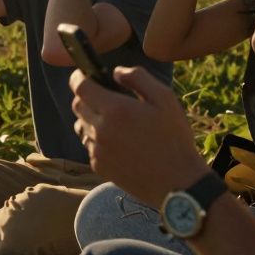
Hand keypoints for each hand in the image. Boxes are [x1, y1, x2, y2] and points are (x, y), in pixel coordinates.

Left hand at [71, 66, 209, 207]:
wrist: (177, 182)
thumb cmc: (174, 138)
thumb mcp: (164, 98)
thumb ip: (138, 77)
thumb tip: (116, 72)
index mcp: (115, 110)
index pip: (80, 87)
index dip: (78, 78)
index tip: (83, 74)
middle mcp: (100, 130)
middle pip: (77, 105)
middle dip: (86, 97)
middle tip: (106, 98)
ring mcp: (97, 150)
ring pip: (81, 126)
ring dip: (90, 118)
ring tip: (114, 122)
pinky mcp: (99, 166)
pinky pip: (89, 145)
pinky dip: (97, 139)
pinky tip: (119, 142)